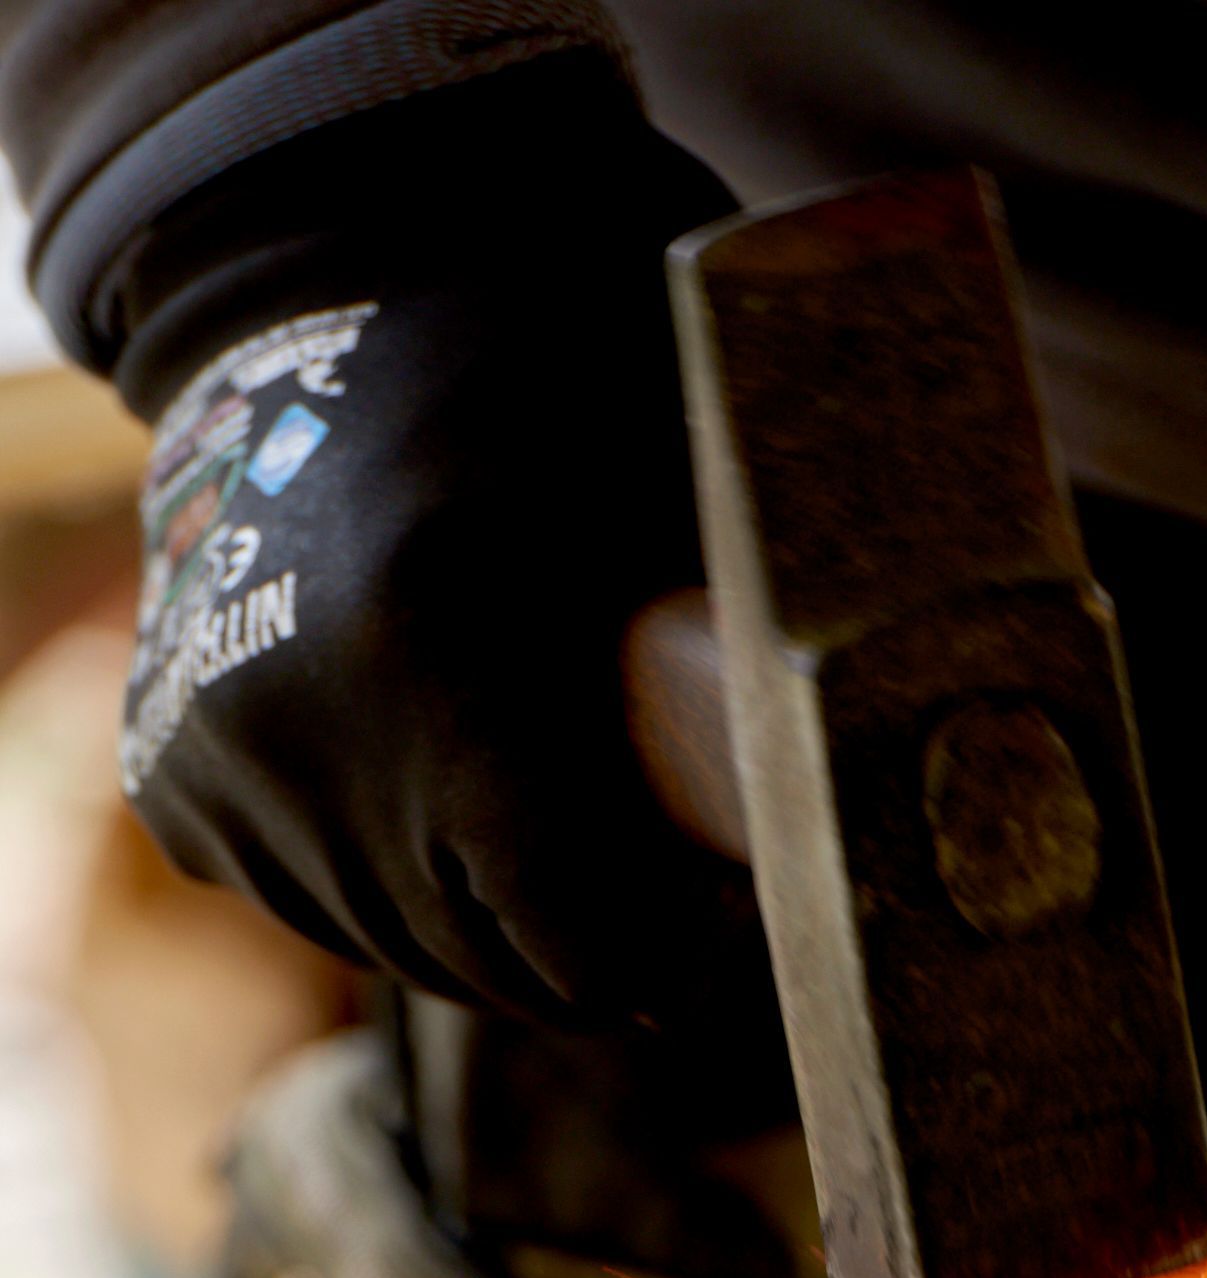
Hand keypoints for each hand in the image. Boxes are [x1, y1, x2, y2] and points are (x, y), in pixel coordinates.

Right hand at [111, 56, 736, 1024]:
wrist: (328, 256)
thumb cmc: (556, 354)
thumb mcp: (692, 470)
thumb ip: (769, 643)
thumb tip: (908, 789)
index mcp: (452, 669)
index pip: (582, 949)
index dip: (667, 958)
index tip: (714, 914)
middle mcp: (316, 740)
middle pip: (497, 971)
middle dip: (588, 948)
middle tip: (658, 888)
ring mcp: (228, 767)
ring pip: (408, 954)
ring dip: (492, 927)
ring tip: (558, 834)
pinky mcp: (177, 779)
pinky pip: (322, 905)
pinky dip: (394, 882)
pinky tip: (444, 798)